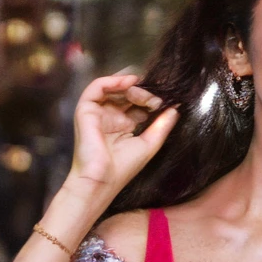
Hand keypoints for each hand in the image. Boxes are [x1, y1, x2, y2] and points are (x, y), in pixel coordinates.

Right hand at [66, 72, 179, 204]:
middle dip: (143, 92)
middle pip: (126, 93)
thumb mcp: (149, 144)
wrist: (101, 181)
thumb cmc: (122, 169)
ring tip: (145, 92)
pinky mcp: (86, 110)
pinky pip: (97, 87)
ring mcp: (98, 113)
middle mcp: (110, 117)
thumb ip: (162, 125)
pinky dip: (112, 81)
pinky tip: (129, 83)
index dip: (150, 98)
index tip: (165, 101)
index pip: (137, 103)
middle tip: (157, 99)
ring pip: (113, 88)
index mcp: (124, 125)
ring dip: (130, 86)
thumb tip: (175, 108)